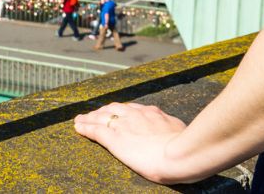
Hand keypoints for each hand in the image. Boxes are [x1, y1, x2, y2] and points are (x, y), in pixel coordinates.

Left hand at [73, 101, 193, 184]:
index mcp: (152, 114)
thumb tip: (176, 131)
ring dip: (90, 118)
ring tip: (81, 119)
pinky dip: (85, 128)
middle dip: (103, 111)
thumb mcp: (180, 131)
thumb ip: (172, 129)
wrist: (180, 153)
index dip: (122, 111)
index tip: (117, 112)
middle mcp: (136, 115)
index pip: (132, 109)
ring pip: (101, 118)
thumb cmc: (186, 147)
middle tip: (96, 114)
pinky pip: (95, 131)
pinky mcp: (114, 139)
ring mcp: (124, 126)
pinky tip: (78, 127)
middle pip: (114, 109)